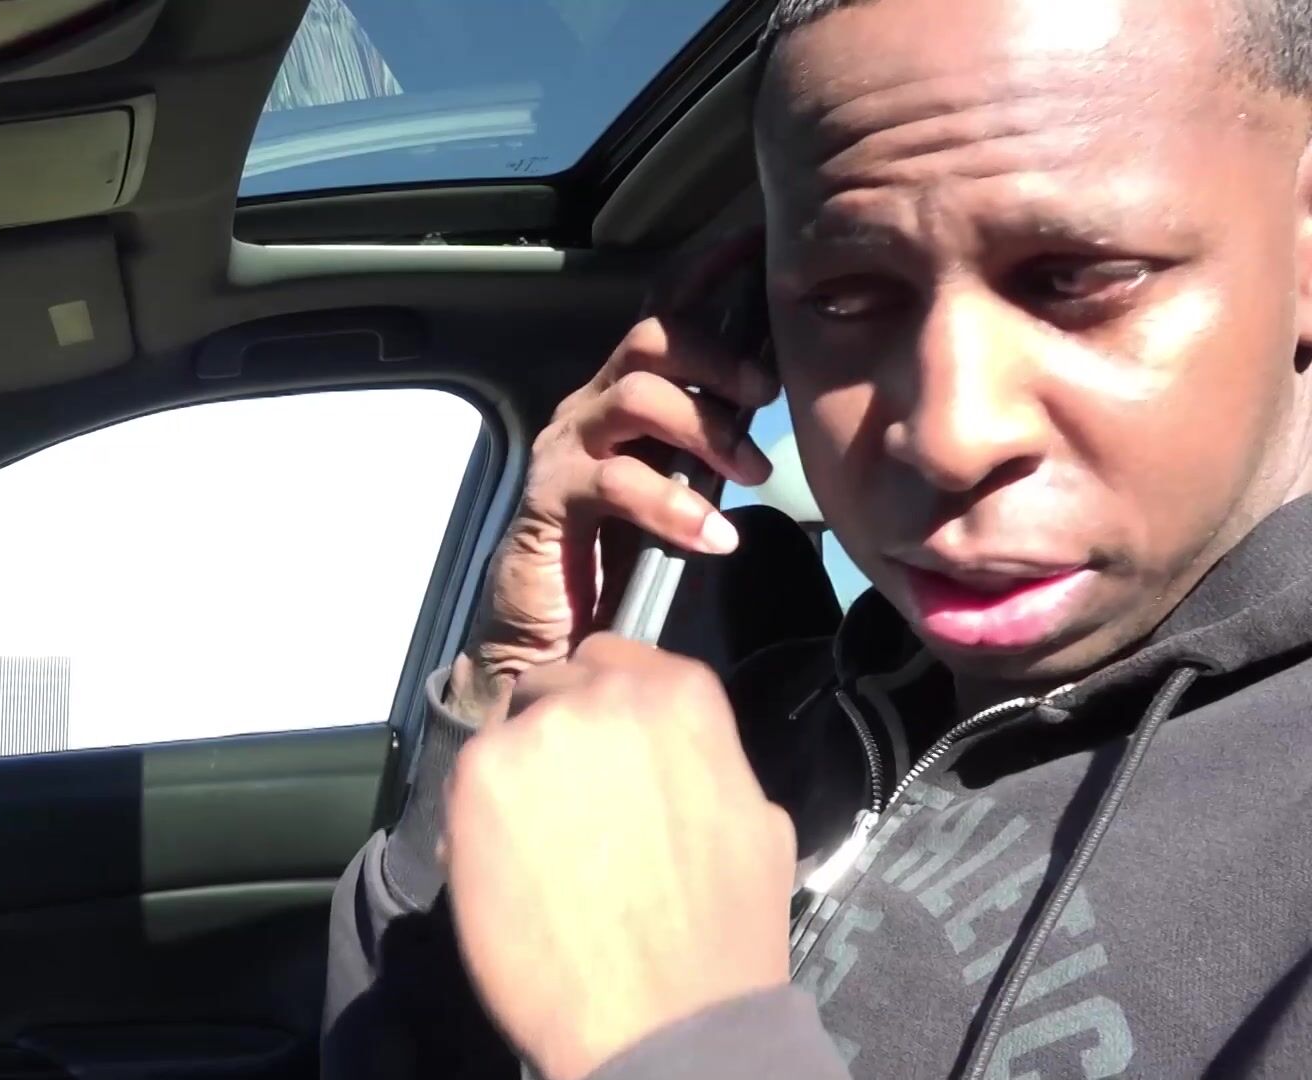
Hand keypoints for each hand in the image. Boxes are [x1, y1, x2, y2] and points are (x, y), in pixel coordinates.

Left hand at [443, 634, 796, 1079]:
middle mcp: (605, 695)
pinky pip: (467, 781)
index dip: (600, 703)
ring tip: (542, 851)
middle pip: (554, 688)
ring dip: (518, 778)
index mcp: (681, 694)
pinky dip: (477, 819)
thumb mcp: (753, 819)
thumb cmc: (718, 938)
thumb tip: (667, 749)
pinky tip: (511, 871)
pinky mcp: (477, 777)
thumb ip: (701, 756)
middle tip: (569, 807)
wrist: (663, 1021)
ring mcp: (537, 732)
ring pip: (508, 734)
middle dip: (558, 738)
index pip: (614, 656)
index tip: (599, 746)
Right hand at [450, 235, 778, 722]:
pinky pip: (618, 481)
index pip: (658, 319)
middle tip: (766, 393)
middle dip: (716, 355)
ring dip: (706, 428)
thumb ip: (709, 446)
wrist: (549, 637)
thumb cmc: (617, 562)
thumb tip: (771, 406)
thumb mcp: (678, 488)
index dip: (702, 277)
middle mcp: (588, 411)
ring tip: (754, 472)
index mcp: (620, 400)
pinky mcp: (551, 499)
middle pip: (648, 340)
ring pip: (634, 396)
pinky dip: (675, 506)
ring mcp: (565, 450)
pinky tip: (715, 538)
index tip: (753, 249)